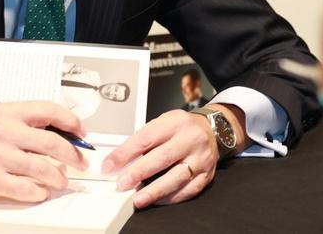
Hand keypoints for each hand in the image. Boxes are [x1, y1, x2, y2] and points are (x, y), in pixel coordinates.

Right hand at [0, 101, 88, 202]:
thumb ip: (26, 124)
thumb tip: (63, 132)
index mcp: (6, 113)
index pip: (48, 110)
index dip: (71, 121)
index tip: (81, 132)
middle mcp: (2, 131)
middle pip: (51, 142)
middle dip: (73, 154)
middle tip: (80, 161)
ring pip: (42, 168)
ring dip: (59, 177)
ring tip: (61, 180)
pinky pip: (26, 188)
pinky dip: (39, 192)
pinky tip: (40, 191)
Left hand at [101, 106, 231, 208]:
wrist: (212, 130)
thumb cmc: (181, 128)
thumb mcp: (162, 123)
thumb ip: (142, 140)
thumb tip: (119, 161)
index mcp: (175, 123)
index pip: (146, 138)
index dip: (125, 153)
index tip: (110, 165)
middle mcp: (190, 139)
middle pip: (162, 158)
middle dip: (139, 173)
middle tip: (122, 183)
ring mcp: (201, 158)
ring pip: (177, 177)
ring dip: (155, 190)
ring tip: (138, 198)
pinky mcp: (207, 174)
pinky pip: (189, 189)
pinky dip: (172, 197)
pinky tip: (158, 200)